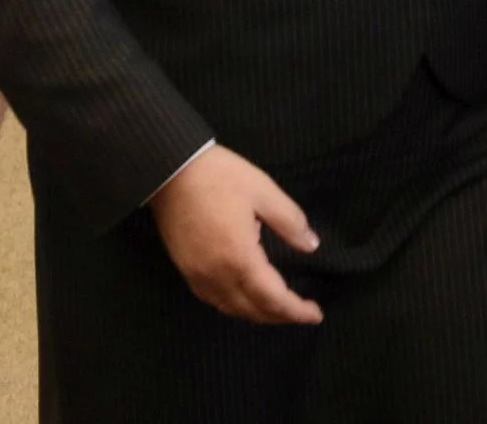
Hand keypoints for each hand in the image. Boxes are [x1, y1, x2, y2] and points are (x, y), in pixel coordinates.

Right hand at [148, 145, 323, 325]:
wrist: (170, 169)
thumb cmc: (220, 176)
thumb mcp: (263, 191)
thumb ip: (290, 222)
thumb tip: (311, 245)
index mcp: (240, 257)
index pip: (273, 298)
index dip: (296, 310)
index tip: (316, 314)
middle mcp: (217, 275)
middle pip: (252, 310)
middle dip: (280, 317)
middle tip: (303, 313)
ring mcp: (197, 275)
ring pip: (231, 309)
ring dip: (257, 314)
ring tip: (279, 309)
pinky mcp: (185, 270)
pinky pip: (213, 300)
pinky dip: (234, 306)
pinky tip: (245, 298)